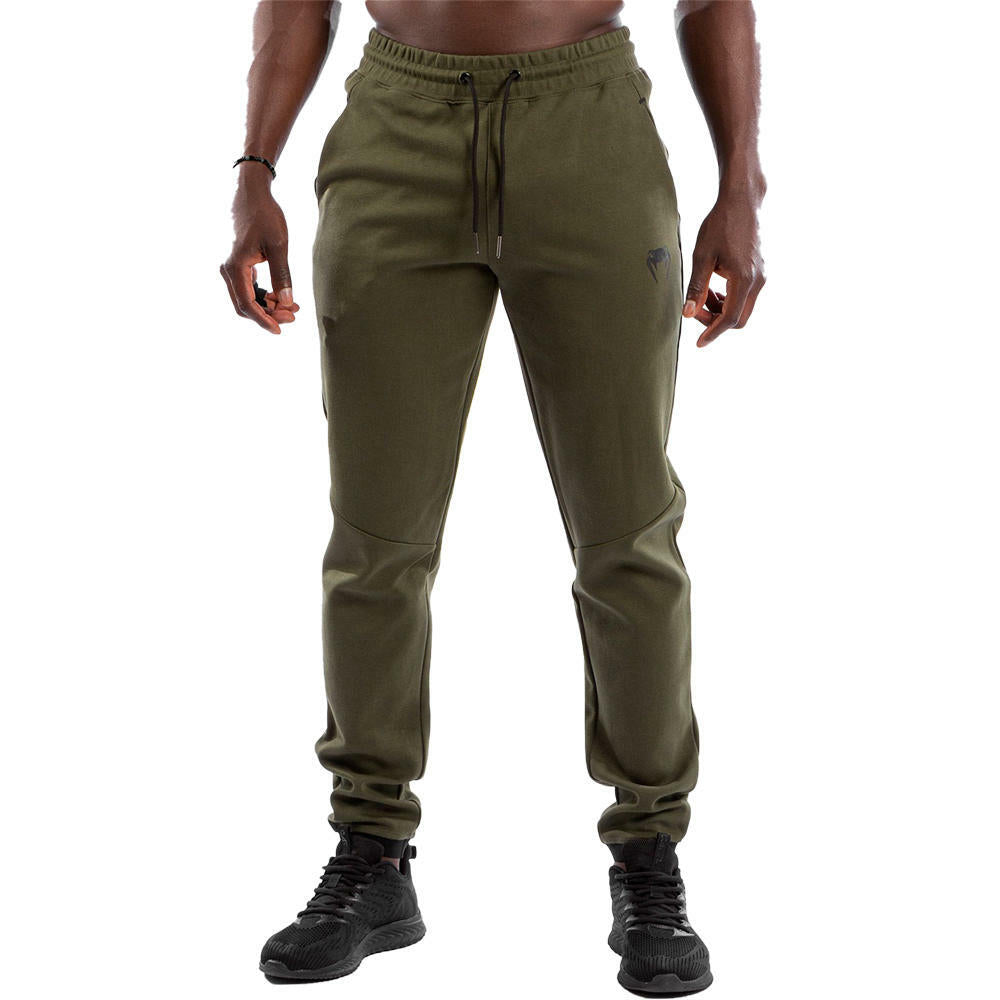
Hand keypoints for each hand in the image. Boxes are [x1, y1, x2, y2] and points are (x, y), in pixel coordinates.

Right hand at [220, 172, 299, 334]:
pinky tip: (280, 295)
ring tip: (291, 305)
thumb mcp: (279, 245)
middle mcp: (228, 270)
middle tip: (292, 315)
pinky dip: (264, 295)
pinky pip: (248, 288)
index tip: (279, 330)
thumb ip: (282, 276)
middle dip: (269, 314)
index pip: (247, 304)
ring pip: (247, 298)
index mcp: (235, 267)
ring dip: (268, 305)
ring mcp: (231, 268)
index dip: (263, 320)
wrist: (252, 194)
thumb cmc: (265, 215)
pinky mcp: (238, 264)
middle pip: (245, 305)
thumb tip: (286, 302)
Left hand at [683, 191, 764, 347]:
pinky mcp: (761, 272)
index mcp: (744, 279)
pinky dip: (729, 300)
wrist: (742, 202)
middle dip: (716, 322)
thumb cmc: (720, 225)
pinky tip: (714, 288)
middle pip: (739, 319)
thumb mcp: (702, 256)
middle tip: (696, 310)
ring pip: (742, 309)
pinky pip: (746, 297)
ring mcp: (762, 277)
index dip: (713, 333)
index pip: (729, 319)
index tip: (699, 343)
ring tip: (703, 295)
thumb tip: (688, 314)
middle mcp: (758, 281)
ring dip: (722, 310)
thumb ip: (696, 287)